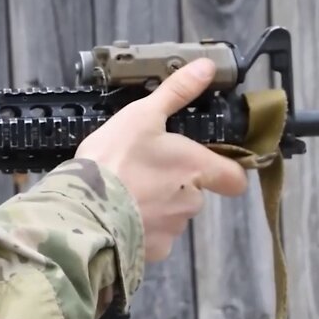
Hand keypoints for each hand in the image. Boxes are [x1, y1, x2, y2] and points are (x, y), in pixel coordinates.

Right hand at [75, 58, 249, 261]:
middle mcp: (193, 201)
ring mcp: (173, 230)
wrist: (83, 208)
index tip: (207, 165)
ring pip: (172, 216)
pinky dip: (139, 229)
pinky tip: (118, 215)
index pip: (236, 178)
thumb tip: (206, 66)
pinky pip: (152, 239)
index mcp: (197, 168)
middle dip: (175, 185)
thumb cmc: (116, 158)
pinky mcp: (152, 251)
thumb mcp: (142, 115)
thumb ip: (176, 92)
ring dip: (155, 206)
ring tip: (124, 193)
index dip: (225, 172)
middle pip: (195, 194)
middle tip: (142, 171)